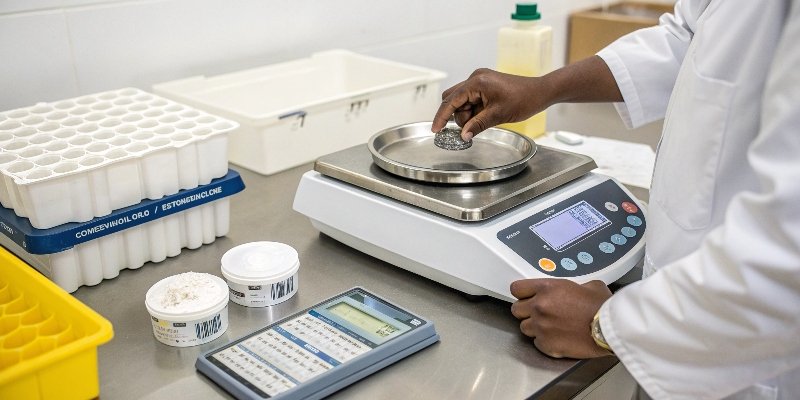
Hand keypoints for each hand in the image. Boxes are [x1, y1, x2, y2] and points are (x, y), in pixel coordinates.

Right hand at [431, 68, 549, 140]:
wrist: (540, 92)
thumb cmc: (523, 99)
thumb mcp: (498, 115)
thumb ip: (477, 125)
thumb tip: (463, 136)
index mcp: (476, 82)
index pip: (450, 100)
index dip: (441, 116)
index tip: (435, 129)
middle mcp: (475, 78)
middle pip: (453, 100)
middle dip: (459, 116)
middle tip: (473, 126)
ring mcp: (480, 81)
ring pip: (462, 101)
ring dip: (468, 114)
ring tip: (486, 119)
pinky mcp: (485, 85)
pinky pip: (471, 100)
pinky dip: (475, 111)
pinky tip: (486, 115)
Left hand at [510, 279, 612, 358]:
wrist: (608, 329)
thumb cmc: (602, 308)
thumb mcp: (590, 285)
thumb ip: (575, 285)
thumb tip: (578, 288)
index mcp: (547, 288)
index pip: (517, 289)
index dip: (522, 293)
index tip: (526, 296)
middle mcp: (539, 306)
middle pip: (516, 309)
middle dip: (526, 311)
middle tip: (538, 313)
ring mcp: (541, 326)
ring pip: (524, 328)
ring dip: (534, 327)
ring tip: (549, 327)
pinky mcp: (546, 344)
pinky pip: (536, 343)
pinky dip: (544, 341)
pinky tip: (556, 338)